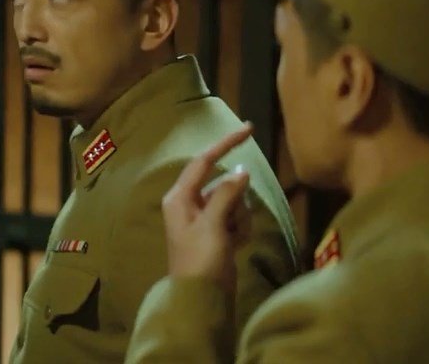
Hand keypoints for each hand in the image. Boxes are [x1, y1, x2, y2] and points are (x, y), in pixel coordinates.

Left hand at [161, 122, 254, 294]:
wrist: (201, 299)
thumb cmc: (200, 260)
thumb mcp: (213, 224)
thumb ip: (227, 194)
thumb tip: (241, 172)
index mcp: (179, 197)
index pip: (204, 161)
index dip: (226, 143)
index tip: (249, 129)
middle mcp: (189, 204)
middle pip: (224, 184)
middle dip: (236, 200)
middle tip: (230, 224)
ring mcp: (204, 220)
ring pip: (234, 202)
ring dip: (240, 218)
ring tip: (232, 240)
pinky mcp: (217, 234)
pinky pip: (237, 219)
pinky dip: (241, 230)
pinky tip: (235, 246)